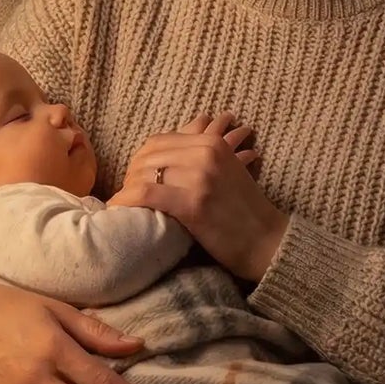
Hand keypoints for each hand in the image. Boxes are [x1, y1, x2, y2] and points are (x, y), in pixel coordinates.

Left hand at [113, 111, 288, 281]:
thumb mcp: (227, 170)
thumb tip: (173, 149)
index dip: (142, 158)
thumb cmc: (244, 211)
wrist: (267, 242)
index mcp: (212, 143)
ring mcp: (199, 177)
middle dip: (132, 174)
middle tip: (127, 192)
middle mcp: (205, 153)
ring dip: (127, 188)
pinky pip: (145, 194)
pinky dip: (126, 200)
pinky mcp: (193, 203)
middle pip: (149, 156)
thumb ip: (200, 155)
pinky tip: (118, 209)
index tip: (135, 175)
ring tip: (123, 202)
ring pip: (144, 173)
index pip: (160, 141)